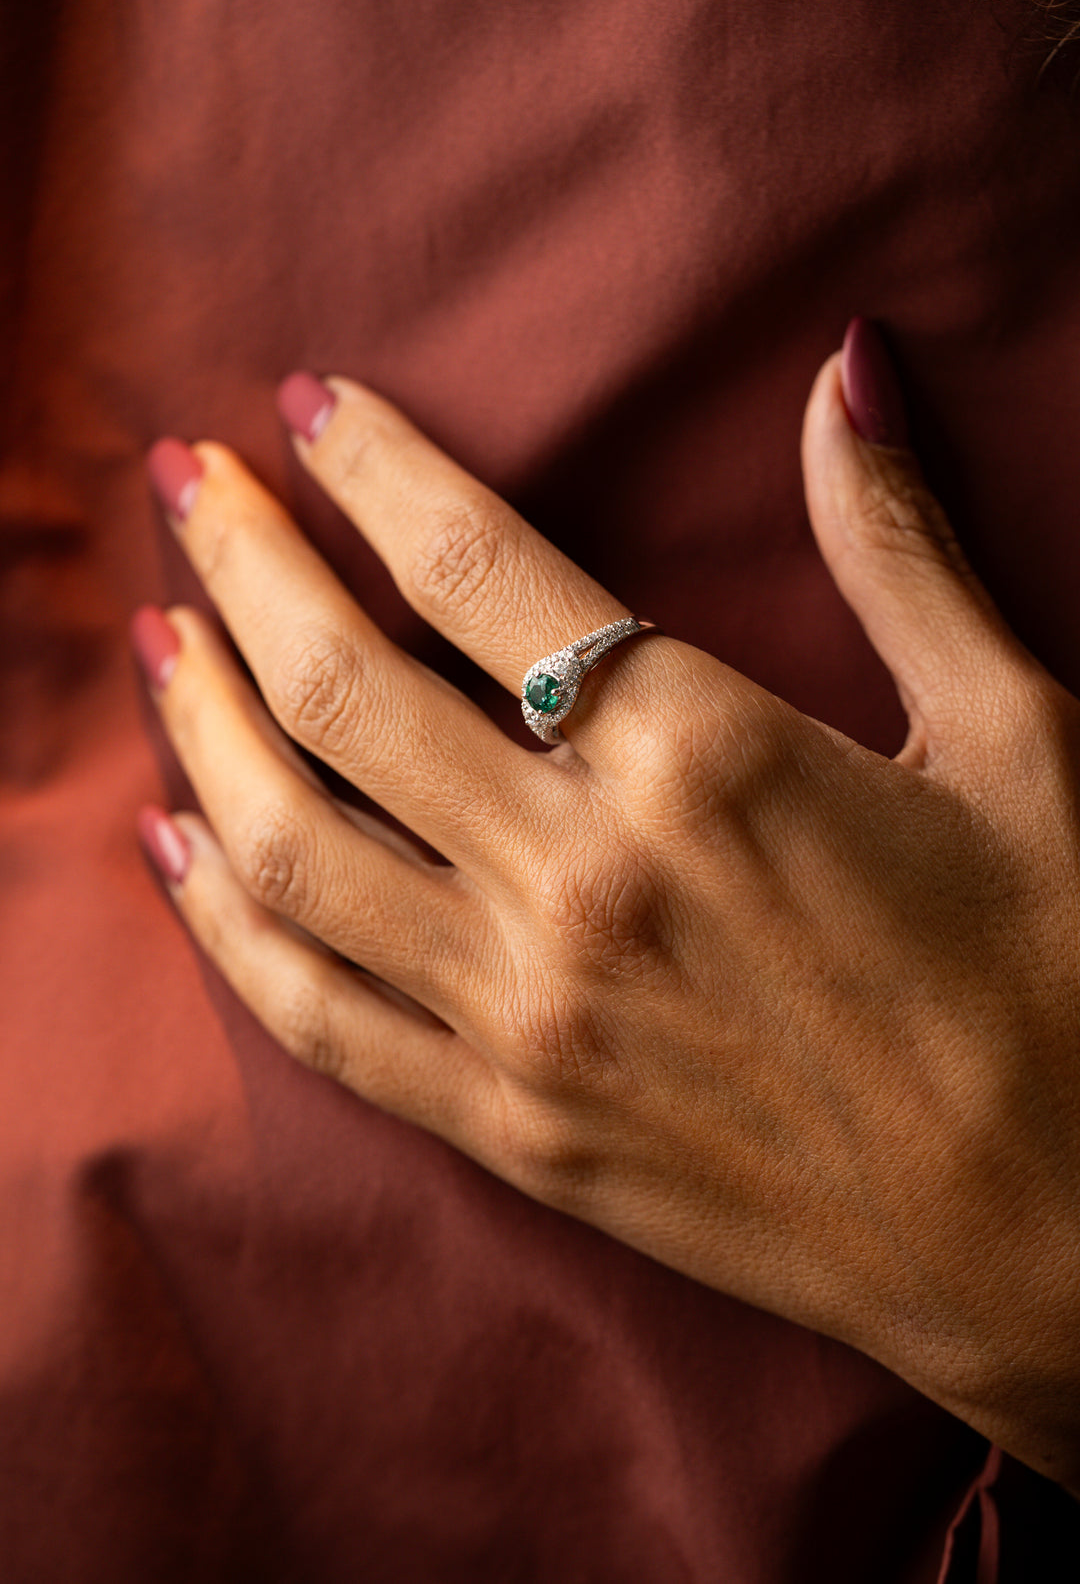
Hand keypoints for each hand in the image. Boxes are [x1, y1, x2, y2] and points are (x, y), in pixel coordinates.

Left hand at [133, 323, 1079, 1492]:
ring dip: (201, 722)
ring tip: (160, 634)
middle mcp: (584, 882)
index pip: (476, 569)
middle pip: (344, 687)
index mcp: (705, 757)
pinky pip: (316, 1015)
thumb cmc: (1062, 979)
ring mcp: (530, 1018)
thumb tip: (847, 369)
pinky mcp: (514, 1127)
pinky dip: (226, 923)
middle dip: (243, 560)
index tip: (304, 408)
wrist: (1058, 1239)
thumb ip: (898, 549)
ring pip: (294, 844)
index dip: (371, 469)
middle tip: (186, 480)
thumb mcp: (1016, 737)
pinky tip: (178, 845)